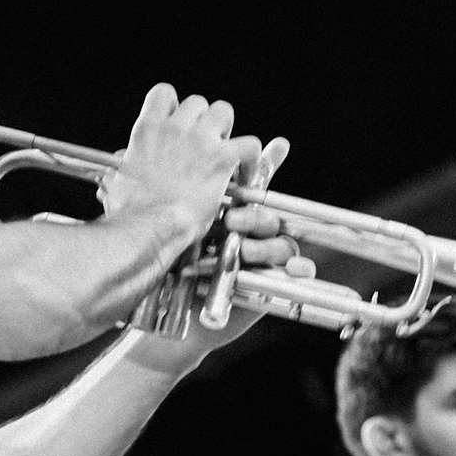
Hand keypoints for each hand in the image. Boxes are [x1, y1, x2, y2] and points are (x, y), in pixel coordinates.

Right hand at [100, 83, 263, 242]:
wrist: (149, 226)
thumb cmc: (132, 212)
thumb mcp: (118, 182)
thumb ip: (123, 167)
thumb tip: (120, 168)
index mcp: (147, 130)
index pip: (164, 94)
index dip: (175, 106)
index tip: (178, 122)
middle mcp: (174, 128)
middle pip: (198, 103)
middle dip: (203, 121)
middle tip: (204, 144)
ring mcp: (199, 140)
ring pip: (223, 111)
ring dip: (226, 130)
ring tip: (225, 152)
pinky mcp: (222, 157)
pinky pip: (249, 144)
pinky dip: (250, 159)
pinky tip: (245, 174)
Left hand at [178, 134, 319, 349]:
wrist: (171, 310)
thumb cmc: (171, 266)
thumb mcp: (172, 222)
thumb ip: (180, 192)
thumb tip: (156, 145)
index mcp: (229, 213)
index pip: (256, 183)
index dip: (269, 163)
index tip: (278, 146)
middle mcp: (249, 233)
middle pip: (270, 214)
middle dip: (255, 216)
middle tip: (231, 220)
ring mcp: (263, 258)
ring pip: (283, 242)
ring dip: (266, 244)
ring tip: (241, 250)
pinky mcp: (274, 283)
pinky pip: (299, 272)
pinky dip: (299, 269)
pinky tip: (290, 269)